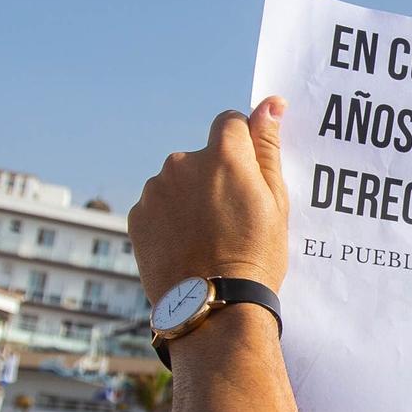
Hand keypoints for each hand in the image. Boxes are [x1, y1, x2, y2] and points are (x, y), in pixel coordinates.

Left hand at [128, 98, 289, 305]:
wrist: (214, 307)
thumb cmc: (254, 256)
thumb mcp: (275, 202)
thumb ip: (267, 149)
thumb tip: (269, 104)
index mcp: (223, 155)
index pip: (230, 123)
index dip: (242, 147)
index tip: (248, 177)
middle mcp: (183, 163)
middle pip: (202, 157)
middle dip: (214, 179)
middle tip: (231, 221)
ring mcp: (155, 189)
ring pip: (177, 183)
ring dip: (189, 200)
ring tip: (207, 239)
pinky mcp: (137, 216)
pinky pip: (157, 207)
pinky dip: (169, 221)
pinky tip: (186, 248)